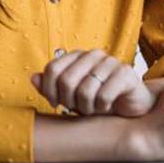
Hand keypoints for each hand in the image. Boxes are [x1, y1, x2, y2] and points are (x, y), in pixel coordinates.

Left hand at [31, 49, 155, 117]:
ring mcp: (111, 62)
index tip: (56, 103)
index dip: (49, 90)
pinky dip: (102, 108)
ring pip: (85, 91)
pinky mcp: (126, 73)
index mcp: (78, 56)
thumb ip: (52, 87)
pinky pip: (103, 96)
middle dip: (69, 102)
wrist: (130, 107)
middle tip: (78, 108)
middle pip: (66, 80)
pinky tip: (107, 106)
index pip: (52, 68)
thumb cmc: (97, 100)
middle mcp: (94, 54)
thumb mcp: (70, 96)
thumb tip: (33, 77)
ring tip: (94, 108)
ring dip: (87, 108)